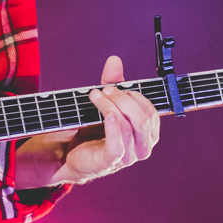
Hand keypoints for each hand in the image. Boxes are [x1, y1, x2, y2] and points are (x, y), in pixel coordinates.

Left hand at [59, 55, 159, 182]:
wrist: (71, 153)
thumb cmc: (93, 130)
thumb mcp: (106, 103)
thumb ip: (113, 83)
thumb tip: (114, 60)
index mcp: (148, 133)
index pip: (151, 111)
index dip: (134, 95)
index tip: (114, 86)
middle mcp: (143, 147)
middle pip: (142, 118)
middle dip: (123, 99)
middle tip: (105, 90)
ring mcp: (128, 157)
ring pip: (127, 127)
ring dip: (110, 107)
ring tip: (95, 96)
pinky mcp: (111, 162)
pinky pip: (118, 145)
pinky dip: (113, 128)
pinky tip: (107, 115)